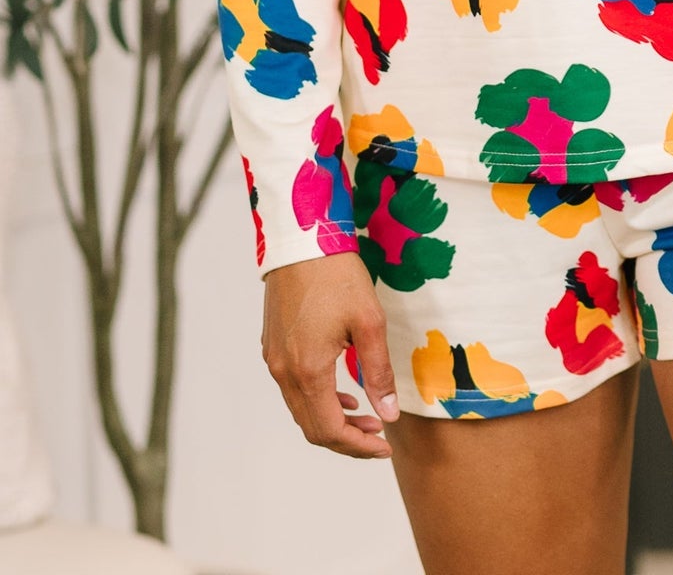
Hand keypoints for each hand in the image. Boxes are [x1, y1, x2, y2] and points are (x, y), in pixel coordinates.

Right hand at [262, 250, 398, 456]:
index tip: (384, 446)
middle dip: (347, 437)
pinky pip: (292, 389)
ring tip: (365, 413)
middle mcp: (284, 372)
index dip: (358, 446)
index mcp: (308, 371)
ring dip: (332, 419)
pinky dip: (316, 400)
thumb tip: (388, 414)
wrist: (301, 238)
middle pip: (312, 427)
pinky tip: (340, 390)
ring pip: (300, 409)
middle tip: (379, 434)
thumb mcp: (369, 322)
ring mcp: (274, 359)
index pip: (330, 430)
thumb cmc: (337, 276)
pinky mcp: (272, 346)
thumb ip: (377, 371)